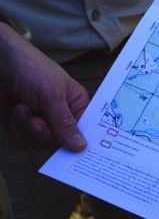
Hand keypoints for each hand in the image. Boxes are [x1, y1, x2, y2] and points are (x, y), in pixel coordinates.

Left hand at [0, 23, 87, 150]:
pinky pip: (22, 143)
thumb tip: (81, 146)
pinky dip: (15, 130)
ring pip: (38, 145)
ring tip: (22, 107)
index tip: (72, 150)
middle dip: (44, 133)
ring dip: (26, 129)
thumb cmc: (30, 68)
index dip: (78, 142)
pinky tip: (14, 112)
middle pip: (59, 143)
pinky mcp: (21, 127)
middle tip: (36, 120)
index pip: (84, 131)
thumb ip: (65, 122)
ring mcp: (40, 122)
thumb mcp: (51, 94)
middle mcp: (60, 116)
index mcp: (76, 105)